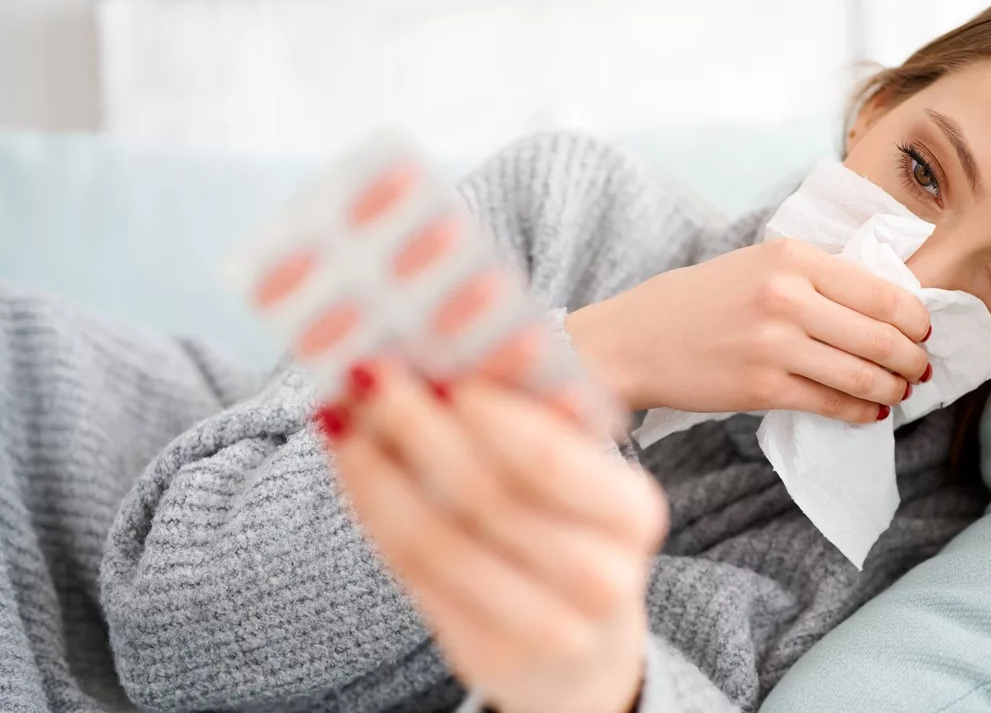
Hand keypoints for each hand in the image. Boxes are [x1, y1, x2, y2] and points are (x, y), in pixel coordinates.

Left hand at [319, 361, 666, 712]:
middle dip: (418, 428)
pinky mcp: (486, 655)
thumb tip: (468, 349)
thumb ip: (533, 417)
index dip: (494, 415)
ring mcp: (545, 627)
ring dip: (378, 472)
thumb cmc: (573, 536)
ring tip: (343, 420)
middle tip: (370, 376)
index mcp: (632, 513)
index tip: (444, 372)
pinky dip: (374, 514)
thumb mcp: (577, 478)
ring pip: (438, 540)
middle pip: (487, 497)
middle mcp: (599, 578)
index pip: (552, 461)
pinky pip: (415, 576)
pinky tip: (354, 469)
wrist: (584, 647)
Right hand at [567, 238, 931, 424]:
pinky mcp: (763, 388)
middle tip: (919, 368)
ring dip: (894, 388)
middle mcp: (788, 298)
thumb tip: (879, 306)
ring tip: (900, 392)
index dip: (915, 318)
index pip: (882, 291)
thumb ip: (812, 277)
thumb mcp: (754, 265)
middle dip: (912, 358)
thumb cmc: (692, 302)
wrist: (631, 340)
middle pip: (881, 336)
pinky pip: (832, 404)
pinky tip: (868, 413)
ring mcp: (776, 345)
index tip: (922, 330)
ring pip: (864, 375)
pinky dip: (860, 411)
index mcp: (791, 258)